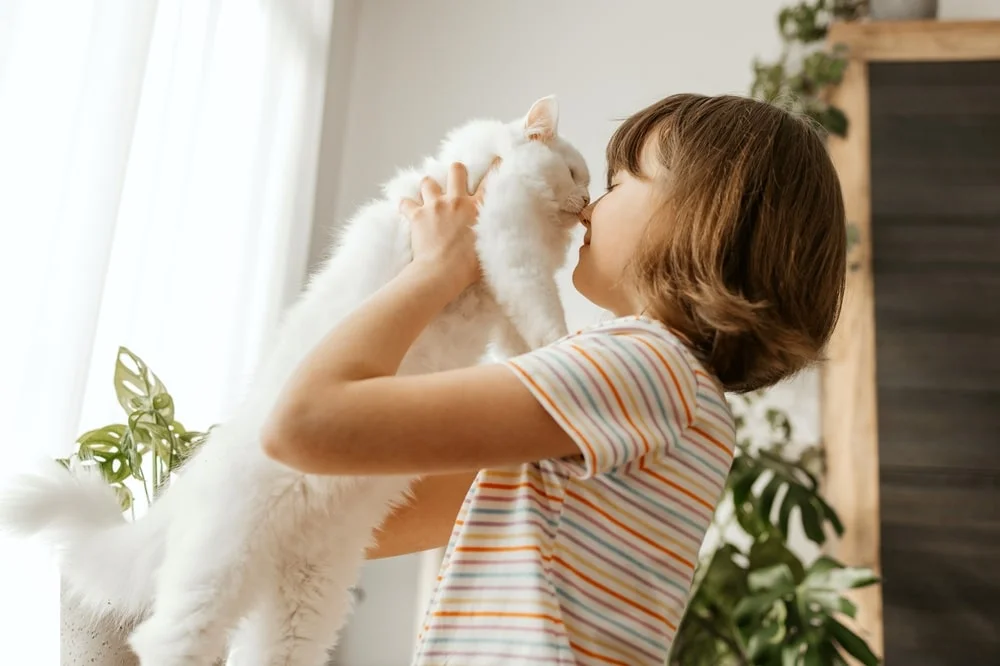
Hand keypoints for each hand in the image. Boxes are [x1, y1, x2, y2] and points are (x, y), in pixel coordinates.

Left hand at [399, 162, 491, 291]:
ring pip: (428, 181)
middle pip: (456, 170)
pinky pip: (405, 203)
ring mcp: (435, 206)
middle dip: (456, 172)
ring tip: (429, 196)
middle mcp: (456, 201)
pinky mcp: (416, 215)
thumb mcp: (489, 247)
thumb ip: (492, 234)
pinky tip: (407, 210)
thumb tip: (501, 235)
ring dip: (429, 187)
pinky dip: (406, 205)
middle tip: (455, 181)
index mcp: (477, 208)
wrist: (442, 272)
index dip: (495, 167)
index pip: (490, 180)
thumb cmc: (468, 267)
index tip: (497, 159)